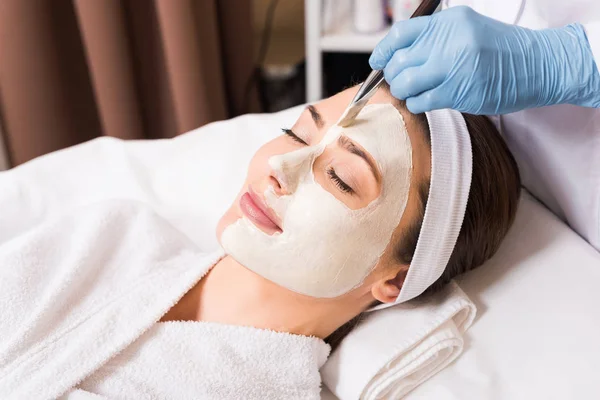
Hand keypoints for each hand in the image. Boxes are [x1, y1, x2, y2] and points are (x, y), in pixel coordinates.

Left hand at [369, 6, 599, 113]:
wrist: (537, 65)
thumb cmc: (500, 50)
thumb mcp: (467, 29)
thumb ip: (434, 38)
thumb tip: (397, 55)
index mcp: (447, 23)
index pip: (400, 35)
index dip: (383, 51)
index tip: (377, 63)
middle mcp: (447, 42)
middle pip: (398, 62)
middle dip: (393, 75)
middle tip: (400, 81)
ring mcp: (452, 68)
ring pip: (404, 84)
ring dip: (403, 92)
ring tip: (414, 91)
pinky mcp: (457, 93)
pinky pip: (420, 102)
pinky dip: (416, 104)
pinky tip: (426, 100)